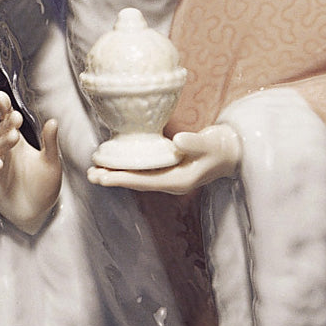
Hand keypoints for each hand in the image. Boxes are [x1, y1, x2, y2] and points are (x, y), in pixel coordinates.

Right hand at [0, 92, 61, 233]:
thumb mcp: (51, 163)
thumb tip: (53, 121)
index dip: (2, 108)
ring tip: (14, 137)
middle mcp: (2, 151)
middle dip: (5, 125)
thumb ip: (50, 143)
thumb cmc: (44, 186)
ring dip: (1, 143)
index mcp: (15, 142)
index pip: (5, 121)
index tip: (1, 96)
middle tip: (16, 118)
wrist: (40, 214)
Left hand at [86, 125, 240, 194]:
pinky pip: (145, 170)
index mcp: (178, 181)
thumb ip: (195, 143)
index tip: (103, 177)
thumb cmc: (224, 147)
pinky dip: (129, 167)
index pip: (144, 182)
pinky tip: (117, 161)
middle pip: (137, 183)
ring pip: (138, 178)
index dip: (122, 179)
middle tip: (90, 174)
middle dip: (113, 179)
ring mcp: (170, 177)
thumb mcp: (211, 144)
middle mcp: (171, 183)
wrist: (235, 152)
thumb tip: (177, 142)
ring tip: (95, 171)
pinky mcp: (170, 169)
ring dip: (117, 174)